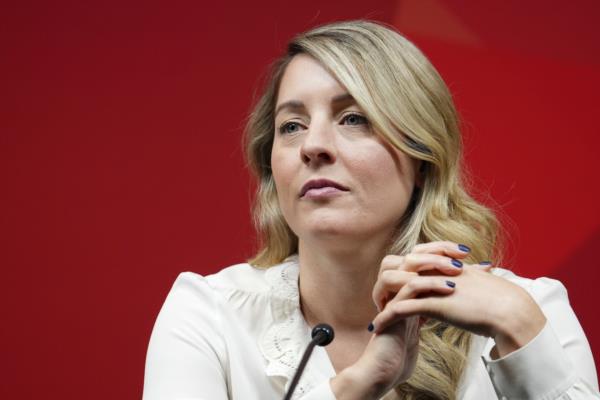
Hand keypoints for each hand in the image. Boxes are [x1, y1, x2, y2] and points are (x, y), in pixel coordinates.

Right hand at [331, 241, 469, 398]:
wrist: (388, 368)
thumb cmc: (406, 347)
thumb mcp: (427, 318)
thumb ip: (440, 299)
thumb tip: (466, 286)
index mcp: (403, 285)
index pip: (419, 254)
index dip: (440, 249)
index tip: (465, 252)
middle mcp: (395, 286)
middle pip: (411, 254)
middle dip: (437, 251)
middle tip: (461, 256)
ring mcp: (391, 295)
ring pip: (404, 265)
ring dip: (432, 264)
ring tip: (456, 270)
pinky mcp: (391, 308)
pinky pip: (408, 287)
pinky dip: (429, 284)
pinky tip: (450, 287)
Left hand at [371, 243, 546, 357]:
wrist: (511, 310)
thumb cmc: (501, 300)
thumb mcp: (481, 282)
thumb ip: (473, 275)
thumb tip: (480, 271)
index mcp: (445, 264)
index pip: (415, 263)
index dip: (402, 276)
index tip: (394, 292)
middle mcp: (435, 271)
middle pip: (399, 271)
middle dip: (386, 287)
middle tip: (379, 303)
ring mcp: (433, 286)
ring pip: (396, 289)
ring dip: (382, 303)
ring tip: (375, 317)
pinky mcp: (433, 303)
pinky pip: (401, 309)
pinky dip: (386, 317)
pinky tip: (377, 327)